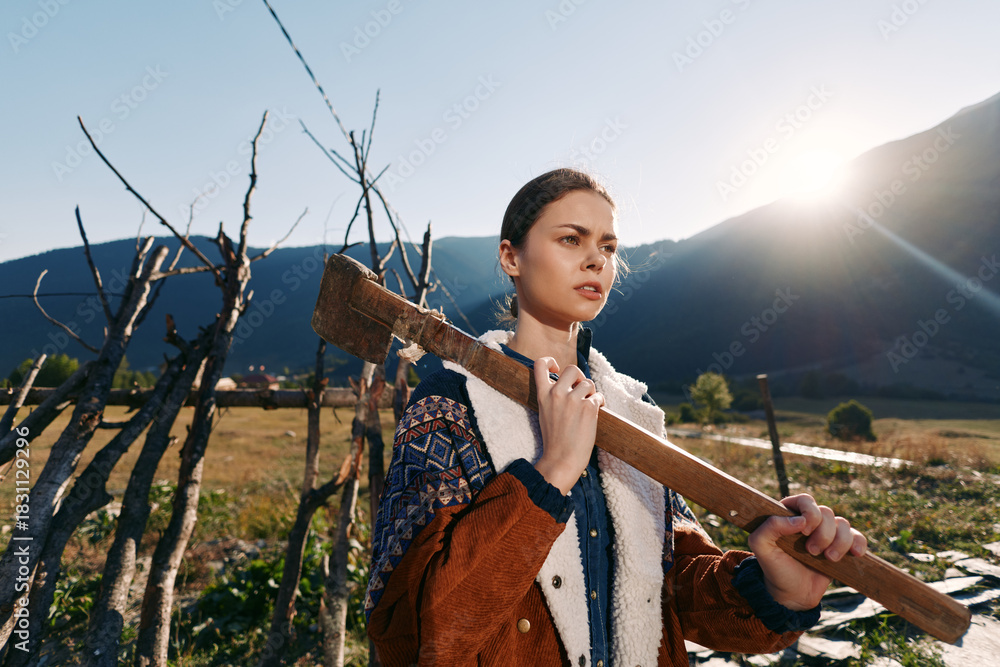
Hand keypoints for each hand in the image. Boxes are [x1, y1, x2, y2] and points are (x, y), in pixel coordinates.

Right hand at [532, 357, 604, 494]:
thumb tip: (571, 384)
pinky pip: (598, 396)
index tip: (557, 368)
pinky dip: (600, 403)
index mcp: (543, 395)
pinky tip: (596, 414)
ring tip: (588, 407)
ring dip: (591, 393)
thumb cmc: (555, 440)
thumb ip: (553, 397)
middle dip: (580, 377)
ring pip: (589, 383)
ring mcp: (573, 400)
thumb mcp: (545, 413)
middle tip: (581, 390)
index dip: (550, 361)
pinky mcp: (588, 407)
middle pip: (572, 369)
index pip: (540, 365)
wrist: (562, 459)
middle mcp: (557, 394)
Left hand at [747, 494, 866, 610]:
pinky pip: (857, 536)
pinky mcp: (841, 546)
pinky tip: (855, 554)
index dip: (809, 513)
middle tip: (811, 551)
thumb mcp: (761, 547)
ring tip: (828, 558)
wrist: (792, 594)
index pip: (805, 500)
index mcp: (788, 514)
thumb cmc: (774, 568)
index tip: (804, 532)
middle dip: (823, 534)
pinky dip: (858, 543)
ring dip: (839, 542)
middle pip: (827, 513)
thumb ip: (769, 527)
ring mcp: (826, 533)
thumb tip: (800, 521)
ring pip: (843, 524)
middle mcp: (809, 520)